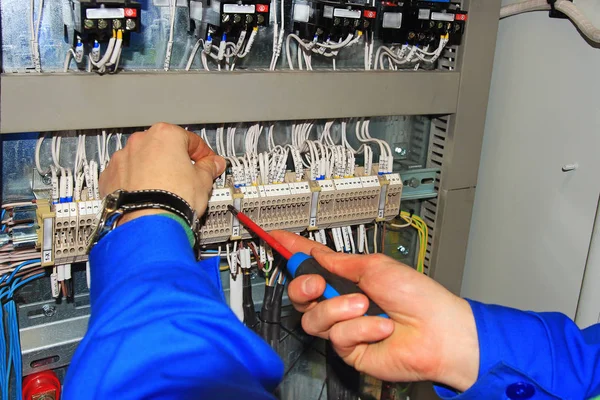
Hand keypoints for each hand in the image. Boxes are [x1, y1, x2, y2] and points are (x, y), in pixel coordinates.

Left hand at [99, 123, 225, 223]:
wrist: (150, 225)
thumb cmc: (174, 200)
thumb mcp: (203, 181)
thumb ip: (209, 168)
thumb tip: (213, 165)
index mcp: (165, 135)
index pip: (190, 140)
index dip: (202, 153)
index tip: (206, 162)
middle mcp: (140, 142)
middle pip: (163, 147)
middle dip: (174, 160)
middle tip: (185, 176)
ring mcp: (122, 158)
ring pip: (141, 160)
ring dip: (152, 169)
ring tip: (164, 189)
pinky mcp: (109, 177)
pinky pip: (125, 174)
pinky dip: (134, 181)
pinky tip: (146, 194)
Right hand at [271, 231, 478, 391]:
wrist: (438, 332)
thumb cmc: (417, 296)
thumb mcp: (375, 266)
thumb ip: (340, 262)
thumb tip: (317, 253)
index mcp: (348, 276)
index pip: (312, 260)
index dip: (292, 249)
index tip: (275, 237)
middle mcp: (342, 300)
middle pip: (301, 293)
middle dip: (304, 285)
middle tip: (319, 283)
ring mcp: (344, 325)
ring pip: (314, 316)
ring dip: (340, 309)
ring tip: (366, 307)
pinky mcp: (349, 348)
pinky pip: (337, 335)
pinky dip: (360, 328)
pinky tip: (380, 327)